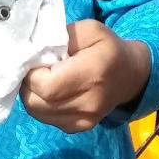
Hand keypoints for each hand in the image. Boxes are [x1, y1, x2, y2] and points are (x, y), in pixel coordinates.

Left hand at [22, 19, 150, 133]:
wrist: (131, 75)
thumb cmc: (107, 47)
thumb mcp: (89, 30)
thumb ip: (60, 37)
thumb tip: (34, 52)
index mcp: (92, 73)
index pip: (46, 85)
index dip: (32, 74)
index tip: (35, 60)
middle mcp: (89, 102)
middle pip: (37, 102)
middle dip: (28, 84)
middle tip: (34, 70)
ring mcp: (85, 119)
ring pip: (38, 113)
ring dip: (32, 95)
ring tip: (42, 79)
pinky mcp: (80, 128)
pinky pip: (47, 119)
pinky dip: (41, 105)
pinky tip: (51, 92)